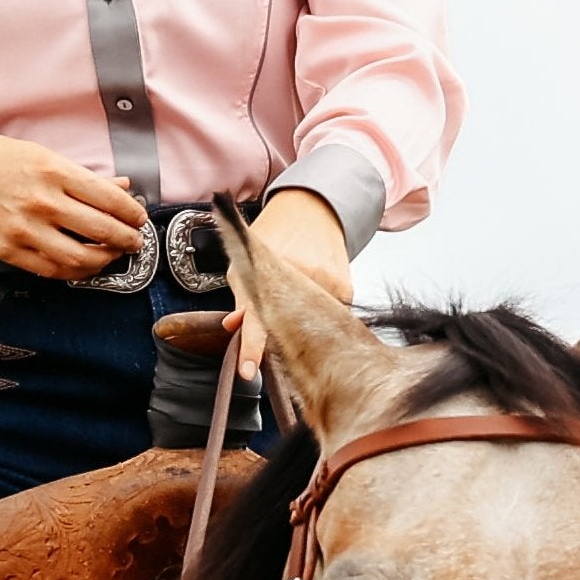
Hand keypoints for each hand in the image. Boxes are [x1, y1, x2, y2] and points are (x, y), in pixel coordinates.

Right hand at [0, 132, 150, 277]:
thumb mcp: (42, 156)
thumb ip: (83, 176)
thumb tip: (121, 187)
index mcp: (54, 172)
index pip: (110, 199)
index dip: (132, 213)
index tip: (139, 218)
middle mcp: (42, 202)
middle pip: (102, 231)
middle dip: (127, 240)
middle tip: (134, 241)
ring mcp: (24, 229)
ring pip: (80, 259)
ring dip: (104, 261)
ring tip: (111, 255)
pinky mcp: (8, 251)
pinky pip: (50, 270)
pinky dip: (73, 272)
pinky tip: (82, 265)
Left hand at [235, 184, 353, 376]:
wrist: (312, 207)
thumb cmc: (275, 234)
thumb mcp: (244, 261)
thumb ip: (242, 298)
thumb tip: (234, 327)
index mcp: (267, 275)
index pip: (256, 320)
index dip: (251, 348)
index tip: (248, 372)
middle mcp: (297, 280)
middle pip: (288, 330)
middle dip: (282, 334)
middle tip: (284, 316)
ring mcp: (324, 285)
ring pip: (312, 326)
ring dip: (303, 318)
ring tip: (301, 283)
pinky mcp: (345, 290)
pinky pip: (331, 318)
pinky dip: (322, 310)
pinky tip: (317, 286)